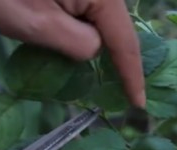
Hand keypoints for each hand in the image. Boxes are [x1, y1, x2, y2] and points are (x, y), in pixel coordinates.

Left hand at [0, 0, 145, 107]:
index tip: (138, 104)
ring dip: (103, 49)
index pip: (124, 40)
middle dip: (120, 62)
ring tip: (106, 78)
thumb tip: (95, 50)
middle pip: (119, 31)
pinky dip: (89, 37)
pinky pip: (93, 18)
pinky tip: (84, 51)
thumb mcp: (39, 25)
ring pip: (106, 25)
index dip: (132, 74)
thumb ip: (77, 43)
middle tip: (127, 95)